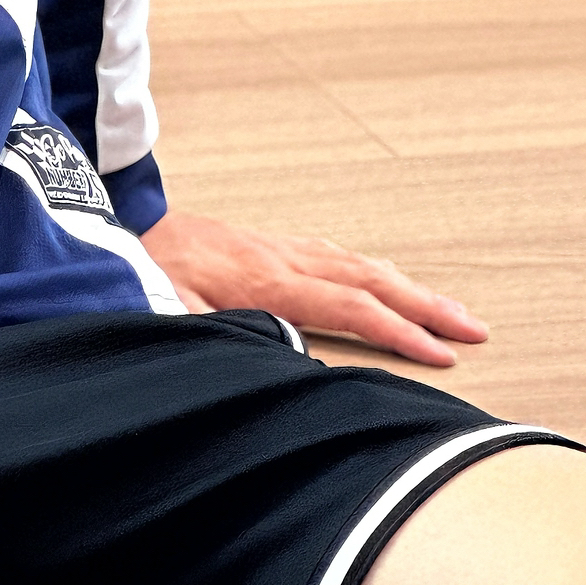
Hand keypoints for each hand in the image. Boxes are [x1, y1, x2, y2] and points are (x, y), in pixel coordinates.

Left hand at [141, 209, 488, 367]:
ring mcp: (273, 245)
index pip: (353, 309)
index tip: (444, 357)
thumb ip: (231, 340)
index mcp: (268, 281)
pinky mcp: (259, 242)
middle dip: (427, 306)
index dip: (401, 334)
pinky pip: (331, 253)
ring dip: (405, 286)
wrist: (110, 223)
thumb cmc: (139, 273)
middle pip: (370, 280)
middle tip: (476, 329)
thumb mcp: (178, 315)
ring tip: (444, 308)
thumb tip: (288, 361)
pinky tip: (372, 276)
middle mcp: (280, 257)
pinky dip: (366, 269)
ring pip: (355, 262)